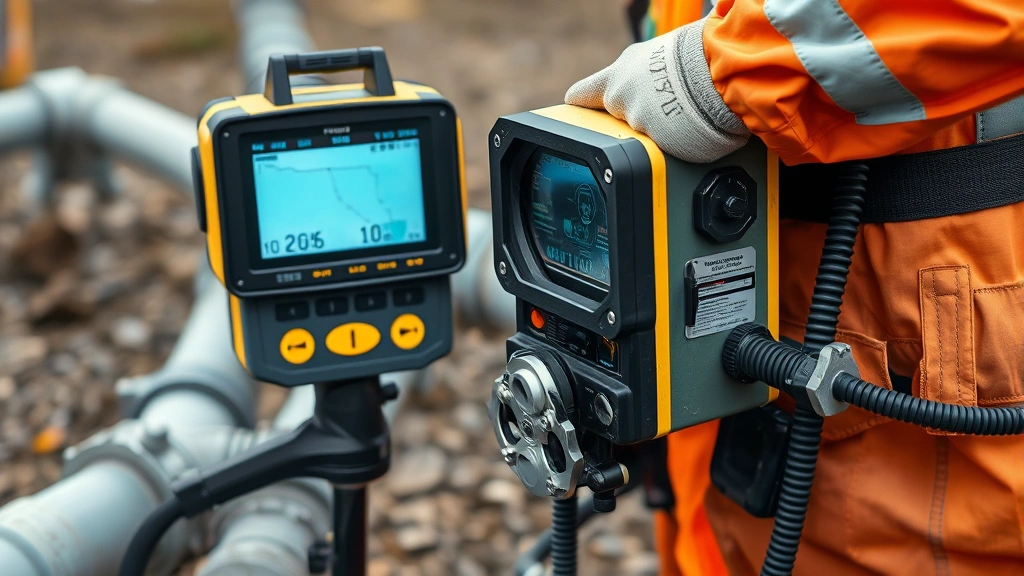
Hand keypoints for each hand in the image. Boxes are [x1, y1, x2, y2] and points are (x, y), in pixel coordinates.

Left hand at [565, 19, 748, 162]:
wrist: (719, 70)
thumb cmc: (698, 55)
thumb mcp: (659, 55)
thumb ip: (643, 75)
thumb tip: (650, 80)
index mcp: (617, 74)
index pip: (584, 94)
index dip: (581, 104)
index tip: (573, 108)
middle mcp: (619, 99)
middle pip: (620, 118)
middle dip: (638, 117)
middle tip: (665, 106)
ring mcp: (635, 123)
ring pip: (645, 135)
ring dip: (662, 130)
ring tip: (687, 112)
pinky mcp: (654, 145)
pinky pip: (665, 149)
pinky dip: (678, 143)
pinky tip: (692, 127)